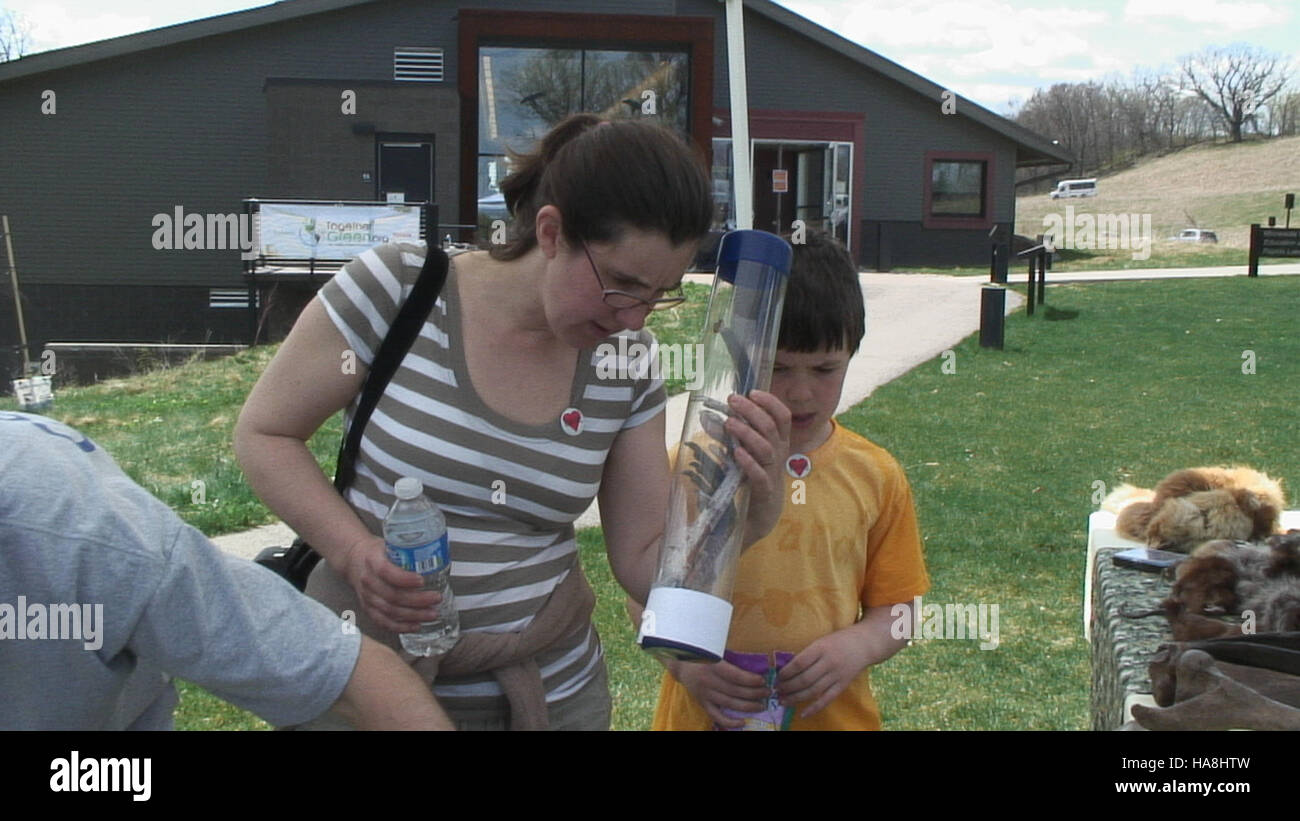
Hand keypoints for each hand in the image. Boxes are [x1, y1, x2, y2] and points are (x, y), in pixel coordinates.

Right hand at [341, 535, 442, 634]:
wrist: (353, 559)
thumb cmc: (376, 551)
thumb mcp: (388, 543)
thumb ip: (406, 550)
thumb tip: (438, 553)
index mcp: (373, 560)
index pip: (386, 572)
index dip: (405, 579)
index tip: (422, 580)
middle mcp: (368, 580)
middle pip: (392, 595)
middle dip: (418, 600)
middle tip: (436, 598)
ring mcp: (367, 597)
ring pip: (390, 611)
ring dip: (413, 615)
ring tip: (432, 614)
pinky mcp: (368, 608)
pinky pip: (384, 622)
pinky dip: (401, 627)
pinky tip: (416, 626)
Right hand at [669, 659, 770, 728]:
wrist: (679, 663)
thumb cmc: (700, 652)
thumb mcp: (713, 649)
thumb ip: (729, 655)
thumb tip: (752, 662)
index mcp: (712, 665)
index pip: (735, 676)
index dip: (751, 680)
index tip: (763, 680)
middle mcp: (708, 681)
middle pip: (735, 691)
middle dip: (754, 693)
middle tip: (767, 693)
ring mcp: (705, 694)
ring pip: (729, 703)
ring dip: (748, 706)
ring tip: (762, 706)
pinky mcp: (702, 703)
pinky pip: (717, 716)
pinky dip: (730, 722)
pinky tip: (743, 722)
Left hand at [724, 390, 790, 540]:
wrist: (756, 521)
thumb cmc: (750, 483)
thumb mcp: (748, 456)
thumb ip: (740, 437)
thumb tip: (721, 414)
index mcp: (777, 445)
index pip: (782, 417)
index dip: (770, 402)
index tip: (752, 391)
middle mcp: (778, 457)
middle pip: (772, 428)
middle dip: (752, 411)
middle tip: (732, 400)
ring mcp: (773, 475)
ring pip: (767, 448)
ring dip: (747, 432)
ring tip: (729, 423)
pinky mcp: (764, 494)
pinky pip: (760, 476)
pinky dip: (749, 463)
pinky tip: (736, 453)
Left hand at [775, 629, 871, 718]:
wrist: (864, 644)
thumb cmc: (838, 641)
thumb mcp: (821, 641)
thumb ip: (807, 654)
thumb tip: (786, 669)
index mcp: (820, 648)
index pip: (799, 663)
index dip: (786, 672)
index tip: (776, 677)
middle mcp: (828, 662)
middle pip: (804, 679)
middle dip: (788, 687)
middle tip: (776, 691)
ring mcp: (836, 675)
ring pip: (813, 691)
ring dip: (796, 697)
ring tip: (783, 700)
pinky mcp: (843, 685)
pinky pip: (827, 699)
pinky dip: (814, 708)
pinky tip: (802, 714)